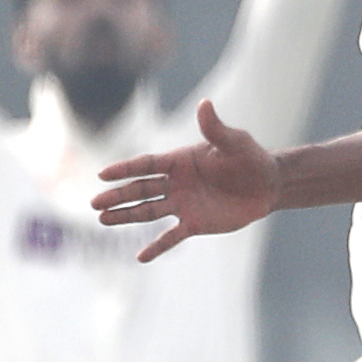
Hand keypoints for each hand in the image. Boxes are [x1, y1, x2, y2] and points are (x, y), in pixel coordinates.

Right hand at [94, 101, 277, 258]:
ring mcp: (183, 204)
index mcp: (180, 161)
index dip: (124, 169)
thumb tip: (204, 104)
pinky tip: (140, 257)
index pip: (146, 165)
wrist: (266, 184)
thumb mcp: (234, 142)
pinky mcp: (195, 223)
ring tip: (103, 220)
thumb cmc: (249, 158)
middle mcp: (176, 183)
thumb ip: (215, 128)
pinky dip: (157, 247)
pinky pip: (172, 237)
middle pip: (141, 189)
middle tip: (95, 203)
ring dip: (126, 216)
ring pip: (148, 211)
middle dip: (118, 196)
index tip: (102, 175)